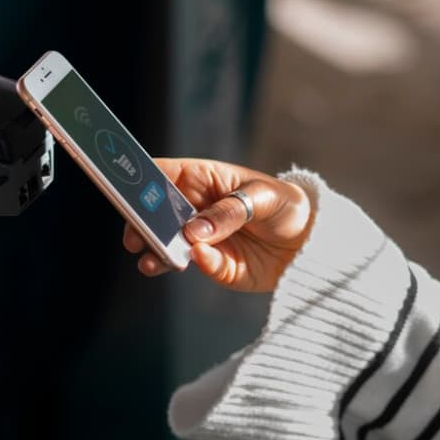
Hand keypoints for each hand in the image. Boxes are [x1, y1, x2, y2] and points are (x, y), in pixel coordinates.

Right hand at [122, 159, 312, 291]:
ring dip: (155, 251)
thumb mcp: (263, 198)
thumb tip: (193, 232)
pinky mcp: (214, 264)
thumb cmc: (287, 205)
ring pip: (166, 243)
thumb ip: (228, 213)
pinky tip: (194, 261)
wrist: (314, 243)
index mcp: (201, 179)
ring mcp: (201, 238)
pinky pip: (196, 264)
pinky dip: (192, 264)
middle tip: (134, 236)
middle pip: (155, 212)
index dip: (141, 179)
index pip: (161, 175)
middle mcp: (194, 209)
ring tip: (150, 260)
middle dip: (141, 222)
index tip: (125, 191)